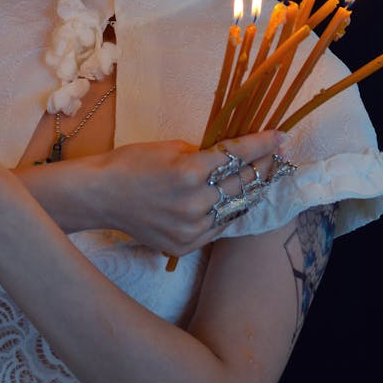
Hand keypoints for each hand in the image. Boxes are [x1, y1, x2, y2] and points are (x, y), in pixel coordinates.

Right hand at [95, 131, 288, 254]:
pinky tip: (237, 199)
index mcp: (190, 171)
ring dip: (251, 191)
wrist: (102, 195)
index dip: (262, 144)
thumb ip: (202, 153)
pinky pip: (219, 227)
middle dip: (263, 166)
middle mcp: (195, 203)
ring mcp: (191, 228)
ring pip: (236, 208)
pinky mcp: (186, 245)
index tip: (281, 136)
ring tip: (263, 177)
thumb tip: (229, 155)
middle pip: (242, 182)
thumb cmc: (131, 162)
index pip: (237, 155)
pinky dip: (230, 211)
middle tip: (277, 155)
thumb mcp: (170, 147)